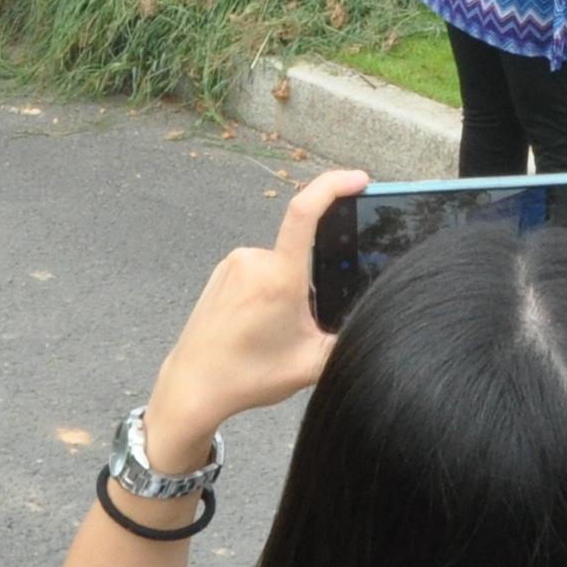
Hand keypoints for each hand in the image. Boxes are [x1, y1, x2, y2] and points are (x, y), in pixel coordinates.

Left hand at [147, 169, 367, 460]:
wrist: (194, 386)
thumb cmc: (247, 376)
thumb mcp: (311, 365)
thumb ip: (347, 339)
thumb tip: (373, 320)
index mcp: (280, 278)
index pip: (305, 213)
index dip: (333, 187)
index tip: (358, 180)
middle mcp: (254, 261)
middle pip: (302, 257)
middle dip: (312, 287)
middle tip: (297, 330)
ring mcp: (235, 264)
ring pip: (282, 266)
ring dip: (289, 292)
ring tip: (272, 334)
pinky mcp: (222, 271)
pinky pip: (260, 271)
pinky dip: (270, 292)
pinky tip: (258, 326)